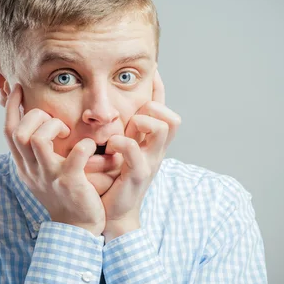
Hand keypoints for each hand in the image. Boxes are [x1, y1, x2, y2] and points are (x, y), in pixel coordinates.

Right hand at [4, 84, 105, 236]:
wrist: (77, 228)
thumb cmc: (64, 195)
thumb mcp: (42, 172)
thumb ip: (36, 151)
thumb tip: (34, 124)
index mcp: (24, 165)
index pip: (9, 131)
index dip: (11, 107)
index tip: (19, 88)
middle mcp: (33, 170)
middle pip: (19, 132)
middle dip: (34, 116)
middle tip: (52, 119)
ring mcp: (50, 176)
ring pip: (37, 140)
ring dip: (53, 127)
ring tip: (66, 131)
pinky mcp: (70, 183)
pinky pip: (74, 157)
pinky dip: (83, 146)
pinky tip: (88, 146)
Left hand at [101, 69, 180, 240]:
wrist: (112, 214)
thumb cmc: (113, 181)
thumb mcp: (118, 150)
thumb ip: (120, 130)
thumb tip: (112, 106)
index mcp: (151, 143)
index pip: (164, 110)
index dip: (160, 89)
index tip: (152, 70)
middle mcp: (156, 151)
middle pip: (172, 118)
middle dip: (155, 108)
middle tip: (135, 117)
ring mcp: (150, 162)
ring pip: (161, 128)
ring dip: (142, 122)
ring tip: (124, 130)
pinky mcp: (138, 175)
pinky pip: (135, 151)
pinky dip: (122, 143)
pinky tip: (111, 147)